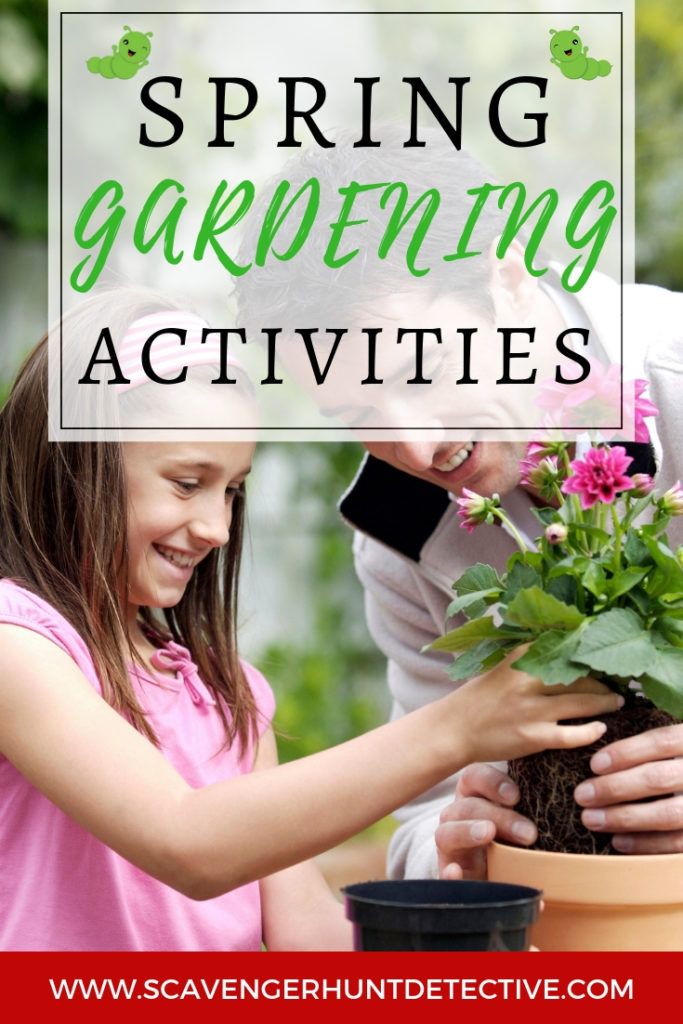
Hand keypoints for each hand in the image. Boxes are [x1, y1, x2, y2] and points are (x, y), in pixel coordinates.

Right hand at [436, 764, 537, 879]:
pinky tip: (457, 873)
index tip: (517, 797)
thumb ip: (534, 810)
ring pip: (446, 833)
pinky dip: (449, 873)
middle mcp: (458, 816)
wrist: (497, 874)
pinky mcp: (449, 873)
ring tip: (489, 834)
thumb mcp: (520, 820)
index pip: (474, 777)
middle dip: (498, 816)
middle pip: (467, 807)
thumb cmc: (513, 839)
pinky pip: (443, 872)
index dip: (492, 783)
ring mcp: (450, 845)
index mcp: (474, 796)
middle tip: (529, 834)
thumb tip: (569, 805)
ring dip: (469, 832)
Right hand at [459, 652, 624, 764]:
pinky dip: (591, 731)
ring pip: (583, 703)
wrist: (454, 729)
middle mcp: (528, 679)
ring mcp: (531, 709)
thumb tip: (565, 652)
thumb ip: (531, 659)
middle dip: (604, 682)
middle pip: (580, 676)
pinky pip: (572, 734)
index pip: (566, 650)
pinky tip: (600, 730)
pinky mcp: (533, 736)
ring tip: (616, 704)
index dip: (590, 656)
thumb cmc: (479, 699)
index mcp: (520, 657)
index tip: (605, 659)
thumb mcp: (503, 668)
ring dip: (605, 703)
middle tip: (617, 686)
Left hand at [574, 723, 682, 853]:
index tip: (594, 764)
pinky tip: (619, 841)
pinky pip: (678, 843)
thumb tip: (602, 748)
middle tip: (582, 795)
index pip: (661, 741)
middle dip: (615, 788)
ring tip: (591, 819)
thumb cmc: (681, 764)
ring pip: (668, 813)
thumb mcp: (678, 746)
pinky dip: (646, 843)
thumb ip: (654, 745)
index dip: (626, 752)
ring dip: (625, 818)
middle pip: (658, 778)